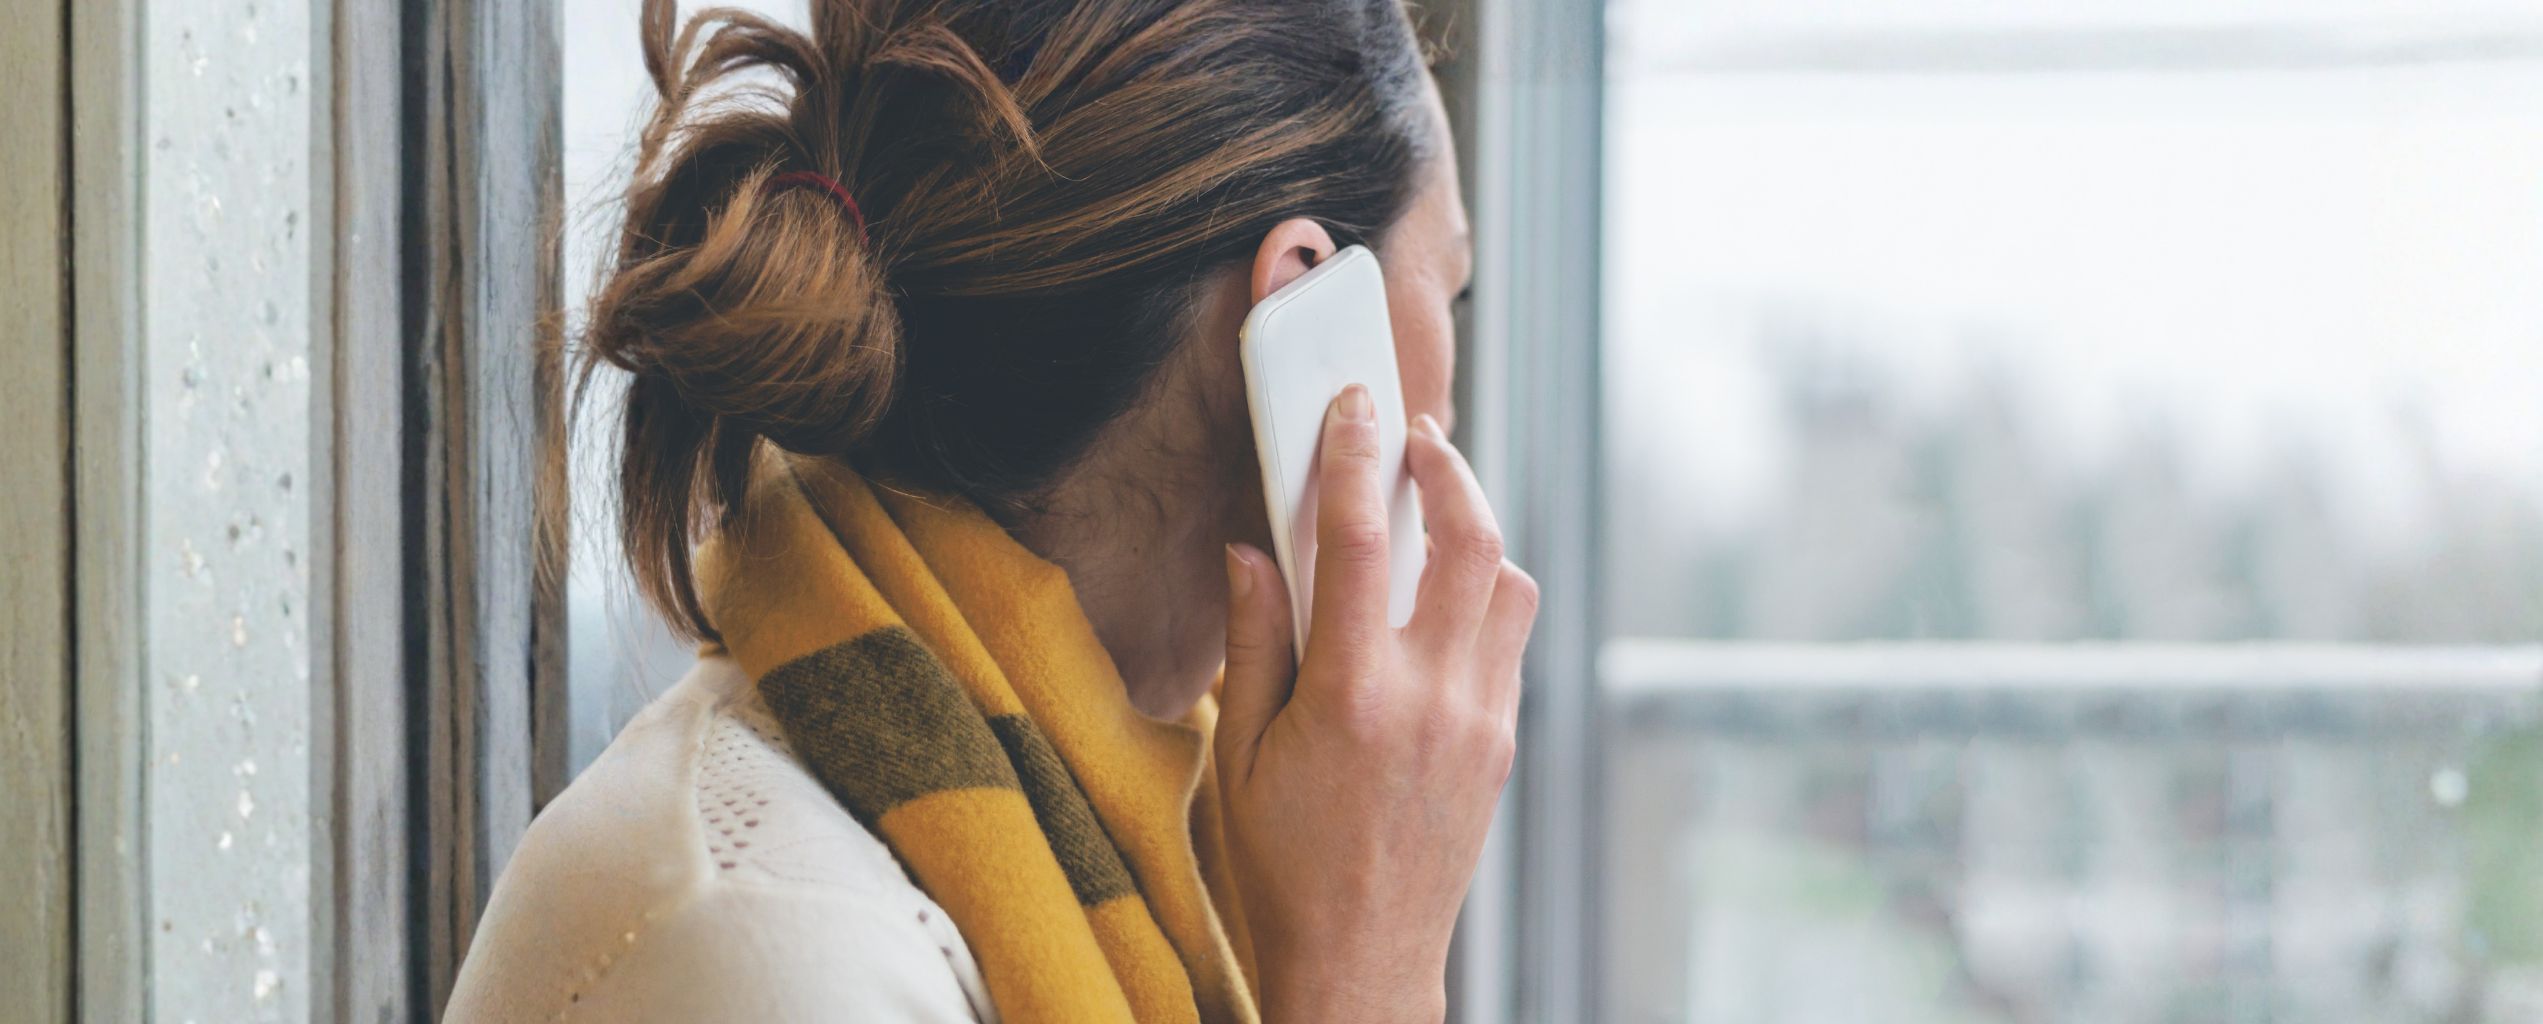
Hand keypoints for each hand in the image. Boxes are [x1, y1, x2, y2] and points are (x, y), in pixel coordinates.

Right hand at [1215, 384, 1538, 1023]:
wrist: (1361, 962)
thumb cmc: (1282, 866)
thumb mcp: (1236, 755)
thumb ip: (1252, 641)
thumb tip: (1251, 549)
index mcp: (1350, 697)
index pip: (1357, 544)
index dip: (1354, 459)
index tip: (1353, 405)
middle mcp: (1430, 700)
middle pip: (1470, 542)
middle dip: (1449, 470)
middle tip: (1418, 438)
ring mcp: (1479, 722)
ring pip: (1509, 587)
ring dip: (1477, 534)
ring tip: (1434, 515)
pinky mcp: (1501, 746)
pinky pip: (1508, 643)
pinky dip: (1481, 599)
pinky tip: (1437, 602)